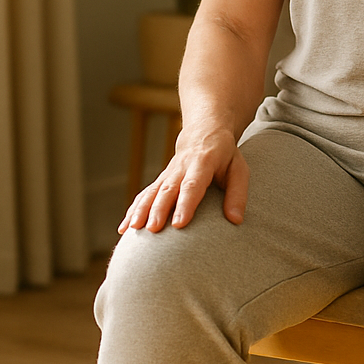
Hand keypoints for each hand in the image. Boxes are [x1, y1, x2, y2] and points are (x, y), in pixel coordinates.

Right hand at [118, 124, 248, 233]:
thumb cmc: (225, 156)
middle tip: (153, 229)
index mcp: (203, 163)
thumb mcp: (239, 169)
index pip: (193, 185)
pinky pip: (144, 195)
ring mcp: (168, 174)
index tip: (178, 224)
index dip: (185, 204)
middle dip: (158, 210)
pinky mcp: (160, 180)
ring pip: (151, 192)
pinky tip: (124, 228)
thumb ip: (238, 194)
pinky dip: (132, 210)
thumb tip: (236, 220)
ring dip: (141, 210)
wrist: (204, 134)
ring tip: (133, 229)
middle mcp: (181, 168)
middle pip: (167, 190)